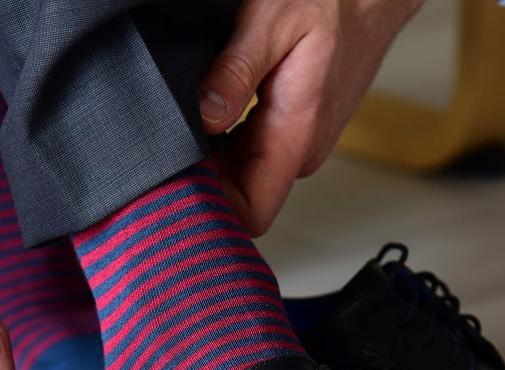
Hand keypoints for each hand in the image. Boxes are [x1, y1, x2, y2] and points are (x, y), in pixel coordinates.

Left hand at [199, 0, 423, 234]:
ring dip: (212, 159)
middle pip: (240, 197)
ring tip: (188, 125)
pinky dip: (226, 142)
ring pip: (243, 175)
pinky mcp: (294, 129)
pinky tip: (211, 113)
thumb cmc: (333, 2)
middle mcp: (301, 148)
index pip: (253, 213)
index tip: (181, 186)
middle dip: (204, 180)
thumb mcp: (273, 22)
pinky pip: (253, 153)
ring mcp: (299, 141)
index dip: (214, 210)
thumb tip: (206, 115)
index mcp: (296, 134)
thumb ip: (236, 72)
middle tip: (171, 146)